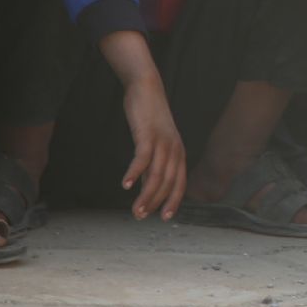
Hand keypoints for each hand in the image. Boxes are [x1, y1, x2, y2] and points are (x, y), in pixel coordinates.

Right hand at [121, 81, 186, 219]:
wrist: (147, 88)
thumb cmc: (149, 118)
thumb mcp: (155, 144)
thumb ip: (153, 165)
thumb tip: (148, 187)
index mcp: (179, 152)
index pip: (180, 183)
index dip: (173, 201)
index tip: (165, 218)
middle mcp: (175, 149)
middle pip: (168, 182)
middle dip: (155, 203)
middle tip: (140, 217)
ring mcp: (163, 141)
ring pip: (157, 174)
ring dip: (146, 195)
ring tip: (135, 209)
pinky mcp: (148, 134)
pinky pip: (143, 158)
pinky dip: (135, 173)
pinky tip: (126, 185)